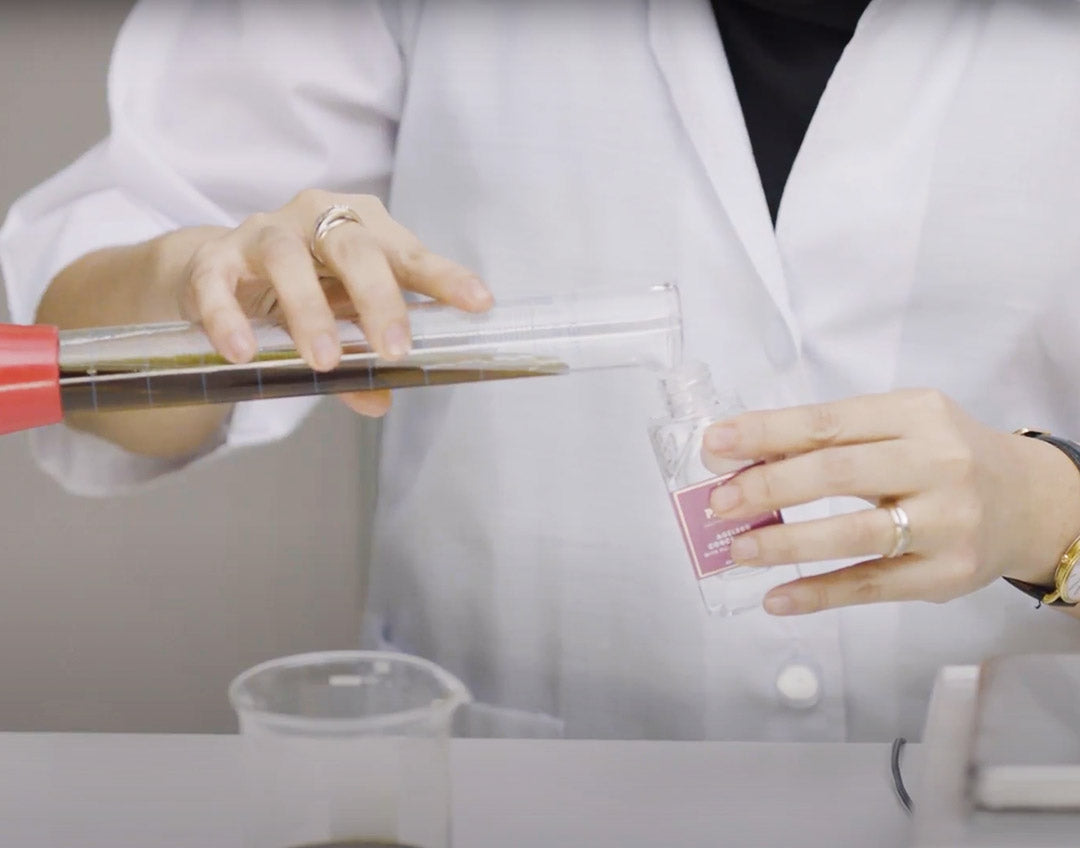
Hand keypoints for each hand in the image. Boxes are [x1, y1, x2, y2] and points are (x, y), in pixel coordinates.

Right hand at [177, 189, 491, 416]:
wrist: (216, 272)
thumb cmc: (302, 292)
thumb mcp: (340, 321)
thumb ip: (362, 357)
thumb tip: (380, 400)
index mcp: (362, 229)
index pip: (410, 255)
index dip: (445, 278)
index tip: (480, 303)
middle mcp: (315, 219)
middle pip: (354, 248)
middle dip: (379, 299)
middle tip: (395, 350)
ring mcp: (262, 234)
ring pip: (287, 258)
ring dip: (309, 311)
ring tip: (325, 361)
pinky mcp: (213, 259)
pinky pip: (217, 284)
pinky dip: (228, 318)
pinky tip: (244, 354)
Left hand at [702, 389, 1079, 615]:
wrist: (1029, 502)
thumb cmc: (943, 458)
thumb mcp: (900, 427)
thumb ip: (831, 439)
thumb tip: (741, 460)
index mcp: (916, 415)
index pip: (828, 423)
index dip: (765, 433)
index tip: (714, 445)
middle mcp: (937, 463)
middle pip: (838, 473)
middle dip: (768, 487)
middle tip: (719, 502)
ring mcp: (946, 521)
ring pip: (854, 533)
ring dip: (786, 543)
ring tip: (738, 549)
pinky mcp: (946, 573)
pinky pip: (871, 585)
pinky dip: (819, 593)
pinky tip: (777, 598)